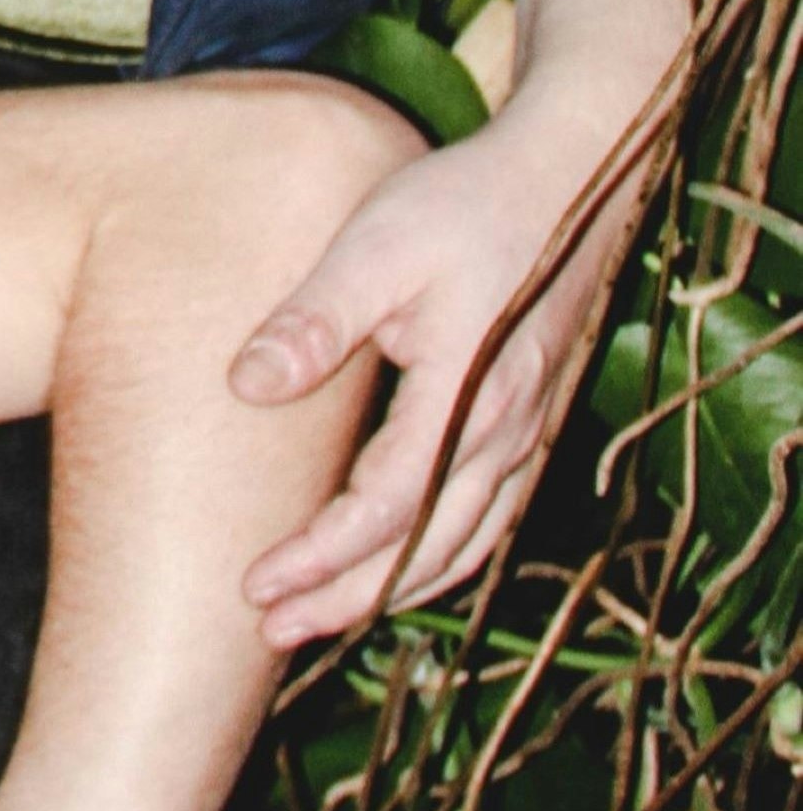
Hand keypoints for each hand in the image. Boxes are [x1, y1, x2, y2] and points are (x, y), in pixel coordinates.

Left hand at [229, 118, 634, 645]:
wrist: (565, 177)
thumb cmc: (462, 206)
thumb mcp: (373, 249)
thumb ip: (314, 322)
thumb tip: (245, 388)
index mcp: (465, 401)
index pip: (384, 512)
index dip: (320, 559)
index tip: (255, 589)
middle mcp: (506, 434)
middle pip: (427, 551)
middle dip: (349, 599)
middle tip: (272, 634)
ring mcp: (527, 432)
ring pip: (465, 544)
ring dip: (394, 588)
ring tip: (323, 617)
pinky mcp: (531, 418)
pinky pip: (488, 516)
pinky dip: (440, 556)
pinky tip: (399, 562)